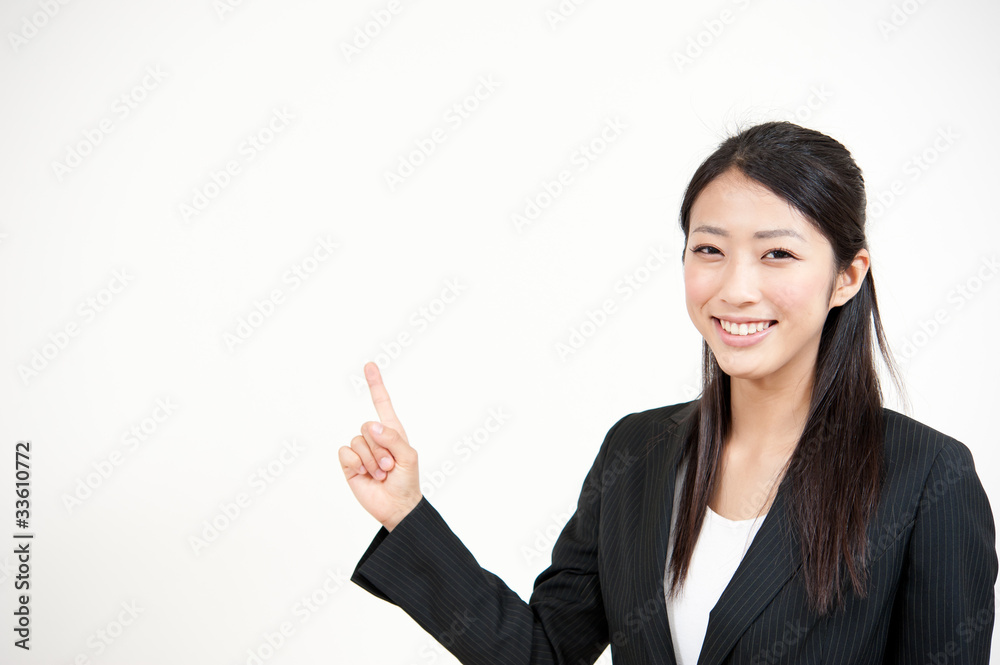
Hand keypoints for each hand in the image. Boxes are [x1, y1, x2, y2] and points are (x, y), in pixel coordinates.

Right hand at [339, 362, 421, 531]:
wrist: (396, 506)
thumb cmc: (407, 480)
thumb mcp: (408, 457)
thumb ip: (392, 438)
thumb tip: (371, 425)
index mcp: (392, 430)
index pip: (382, 403)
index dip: (375, 384)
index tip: (369, 365)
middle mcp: (374, 437)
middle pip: (367, 426)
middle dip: (381, 449)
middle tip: (390, 466)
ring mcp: (361, 450)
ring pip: (357, 441)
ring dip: (371, 460)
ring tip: (380, 473)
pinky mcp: (349, 463)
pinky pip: (346, 453)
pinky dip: (356, 464)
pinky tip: (365, 474)